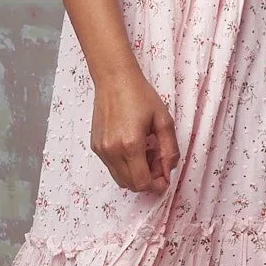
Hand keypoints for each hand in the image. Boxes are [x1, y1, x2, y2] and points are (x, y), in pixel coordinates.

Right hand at [90, 71, 179, 194]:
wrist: (114, 80)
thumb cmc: (140, 96)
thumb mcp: (163, 121)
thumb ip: (170, 149)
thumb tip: (168, 170)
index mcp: (131, 145)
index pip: (142, 183)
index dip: (156, 186)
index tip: (165, 179)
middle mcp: (112, 151)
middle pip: (130, 185)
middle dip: (147, 180)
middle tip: (157, 162)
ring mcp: (101, 150)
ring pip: (120, 179)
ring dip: (135, 174)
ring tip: (146, 154)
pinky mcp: (96, 146)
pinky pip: (112, 167)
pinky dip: (124, 166)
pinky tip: (133, 148)